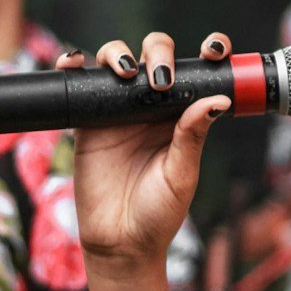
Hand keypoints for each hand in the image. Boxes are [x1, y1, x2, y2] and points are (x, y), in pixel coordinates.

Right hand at [73, 31, 233, 268]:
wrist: (120, 241)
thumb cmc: (159, 213)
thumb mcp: (181, 175)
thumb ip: (193, 136)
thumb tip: (217, 100)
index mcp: (182, 114)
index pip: (196, 72)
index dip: (207, 52)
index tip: (215, 49)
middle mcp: (151, 105)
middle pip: (153, 54)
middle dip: (158, 51)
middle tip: (160, 80)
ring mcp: (117, 109)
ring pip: (115, 60)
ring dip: (117, 53)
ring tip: (124, 73)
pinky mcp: (86, 119)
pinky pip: (79, 83)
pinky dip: (74, 64)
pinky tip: (75, 62)